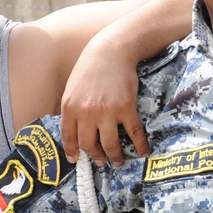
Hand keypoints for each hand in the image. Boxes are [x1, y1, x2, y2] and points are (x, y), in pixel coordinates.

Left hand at [60, 35, 147, 166]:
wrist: (111, 50)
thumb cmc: (90, 68)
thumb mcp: (72, 88)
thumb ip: (72, 108)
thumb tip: (74, 129)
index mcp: (70, 107)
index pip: (68, 137)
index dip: (73, 151)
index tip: (76, 160)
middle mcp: (86, 112)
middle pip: (89, 144)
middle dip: (95, 157)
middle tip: (100, 162)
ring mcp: (106, 111)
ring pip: (110, 144)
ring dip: (115, 156)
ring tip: (118, 160)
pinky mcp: (126, 108)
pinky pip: (133, 133)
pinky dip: (139, 145)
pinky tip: (143, 151)